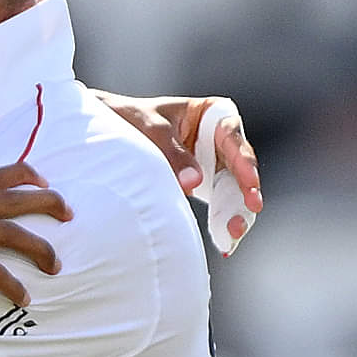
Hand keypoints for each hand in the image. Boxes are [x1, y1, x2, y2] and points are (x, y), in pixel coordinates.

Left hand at [108, 94, 262, 251]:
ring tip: (234, 232)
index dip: (243, 159)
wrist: (105, 130)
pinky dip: (221, 220)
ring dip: (236, 210)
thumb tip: (194, 183)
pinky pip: (217, 203)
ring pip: (232, 188)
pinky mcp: (201, 185)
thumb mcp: (149, 129)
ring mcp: (210, 163)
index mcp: (210, 114)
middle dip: (245, 189)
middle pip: (239, 165)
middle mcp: (216, 138)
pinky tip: (225, 242)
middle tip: (251, 209)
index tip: (249, 181)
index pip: (232, 135)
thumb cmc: (130, 118)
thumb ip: (172, 154)